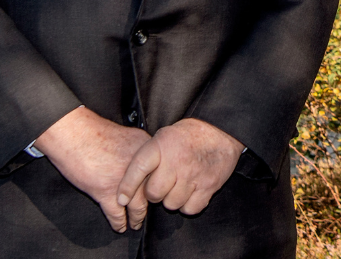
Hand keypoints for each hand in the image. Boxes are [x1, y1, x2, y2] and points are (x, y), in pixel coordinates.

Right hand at [33, 107, 151, 232]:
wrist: (72, 133)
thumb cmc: (93, 132)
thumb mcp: (127, 136)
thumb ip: (138, 151)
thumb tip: (144, 165)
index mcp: (145, 150)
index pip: (159, 174)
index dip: (158, 186)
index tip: (157, 193)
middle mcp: (139, 167)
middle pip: (151, 192)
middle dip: (150, 205)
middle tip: (147, 212)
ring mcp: (123, 182)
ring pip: (137, 207)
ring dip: (137, 218)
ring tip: (135, 223)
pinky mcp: (105, 193)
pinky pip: (117, 214)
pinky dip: (119, 223)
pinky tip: (120, 226)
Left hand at [117, 118, 242, 222]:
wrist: (220, 132)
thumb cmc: (188, 136)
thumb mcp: (164, 136)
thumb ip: (149, 156)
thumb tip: (130, 181)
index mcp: (162, 145)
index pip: (139, 168)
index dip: (127, 186)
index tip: (121, 199)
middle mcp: (176, 161)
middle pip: (154, 193)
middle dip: (154, 194)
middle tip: (160, 186)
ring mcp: (193, 175)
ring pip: (171, 204)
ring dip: (171, 200)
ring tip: (177, 186)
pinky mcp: (208, 186)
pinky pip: (189, 209)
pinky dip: (188, 205)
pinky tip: (189, 192)